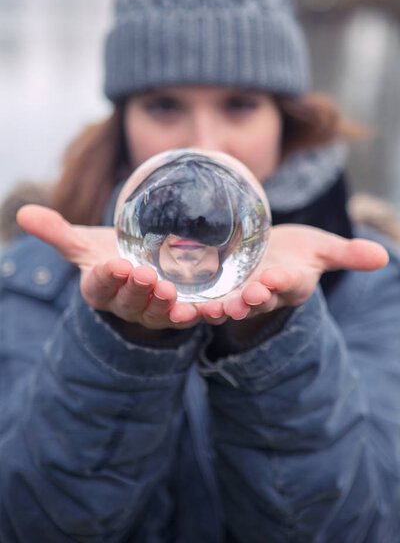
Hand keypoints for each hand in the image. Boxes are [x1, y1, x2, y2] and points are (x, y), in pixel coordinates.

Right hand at [17, 205, 199, 328]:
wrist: (139, 266)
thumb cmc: (108, 254)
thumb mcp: (83, 243)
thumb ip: (57, 232)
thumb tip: (24, 212)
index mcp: (101, 289)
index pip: (100, 285)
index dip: (107, 278)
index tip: (115, 264)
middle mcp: (126, 305)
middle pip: (130, 301)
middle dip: (137, 290)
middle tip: (146, 275)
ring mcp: (154, 311)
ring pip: (159, 312)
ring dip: (164, 304)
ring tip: (170, 290)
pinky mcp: (180, 311)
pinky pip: (190, 316)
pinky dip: (199, 315)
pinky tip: (208, 308)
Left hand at [200, 224, 388, 321]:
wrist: (268, 254)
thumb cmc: (298, 252)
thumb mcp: (322, 247)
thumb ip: (347, 254)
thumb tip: (383, 257)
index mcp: (291, 283)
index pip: (288, 285)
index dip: (281, 283)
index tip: (273, 279)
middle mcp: (264, 294)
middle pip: (256, 300)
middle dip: (248, 301)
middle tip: (238, 301)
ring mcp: (238, 295)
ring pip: (227, 306)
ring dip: (216, 309)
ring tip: (206, 309)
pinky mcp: (217, 291)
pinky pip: (203, 300)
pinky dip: (191, 305)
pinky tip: (175, 307)